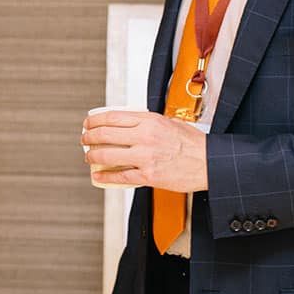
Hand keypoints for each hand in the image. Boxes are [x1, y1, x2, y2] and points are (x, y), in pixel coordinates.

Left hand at [81, 109, 206, 191]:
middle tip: (84, 140)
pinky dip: (105, 176)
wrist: (209, 163)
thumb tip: (129, 123)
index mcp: (150, 120)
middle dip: (88, 137)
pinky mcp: (148, 176)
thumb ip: (149, 122)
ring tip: (88, 157)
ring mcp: (145, 157)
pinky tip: (98, 176)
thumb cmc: (193, 144)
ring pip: (107, 155)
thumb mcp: (170, 122)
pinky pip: (120, 176)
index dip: (94, 120)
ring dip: (92, 156)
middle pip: (105, 134)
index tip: (88, 123)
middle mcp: (145, 136)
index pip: (112, 116)